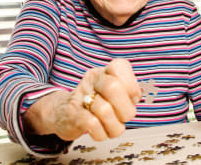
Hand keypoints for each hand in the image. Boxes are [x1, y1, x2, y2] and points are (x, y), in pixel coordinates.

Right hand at [22, 58, 141, 140]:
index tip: (132, 98)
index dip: (132, 86)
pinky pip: (93, 124)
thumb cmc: (95, 102)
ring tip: (112, 126)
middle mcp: (93, 79)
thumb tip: (138, 94)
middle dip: (126, 109)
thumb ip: (129, 91)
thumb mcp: (114, 92)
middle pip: (113, 87)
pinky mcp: (73, 113)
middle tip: (124, 117)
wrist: (63, 112)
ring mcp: (81, 95)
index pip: (120, 66)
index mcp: (105, 71)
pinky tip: (100, 131)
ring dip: (114, 126)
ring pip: (104, 110)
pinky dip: (102, 133)